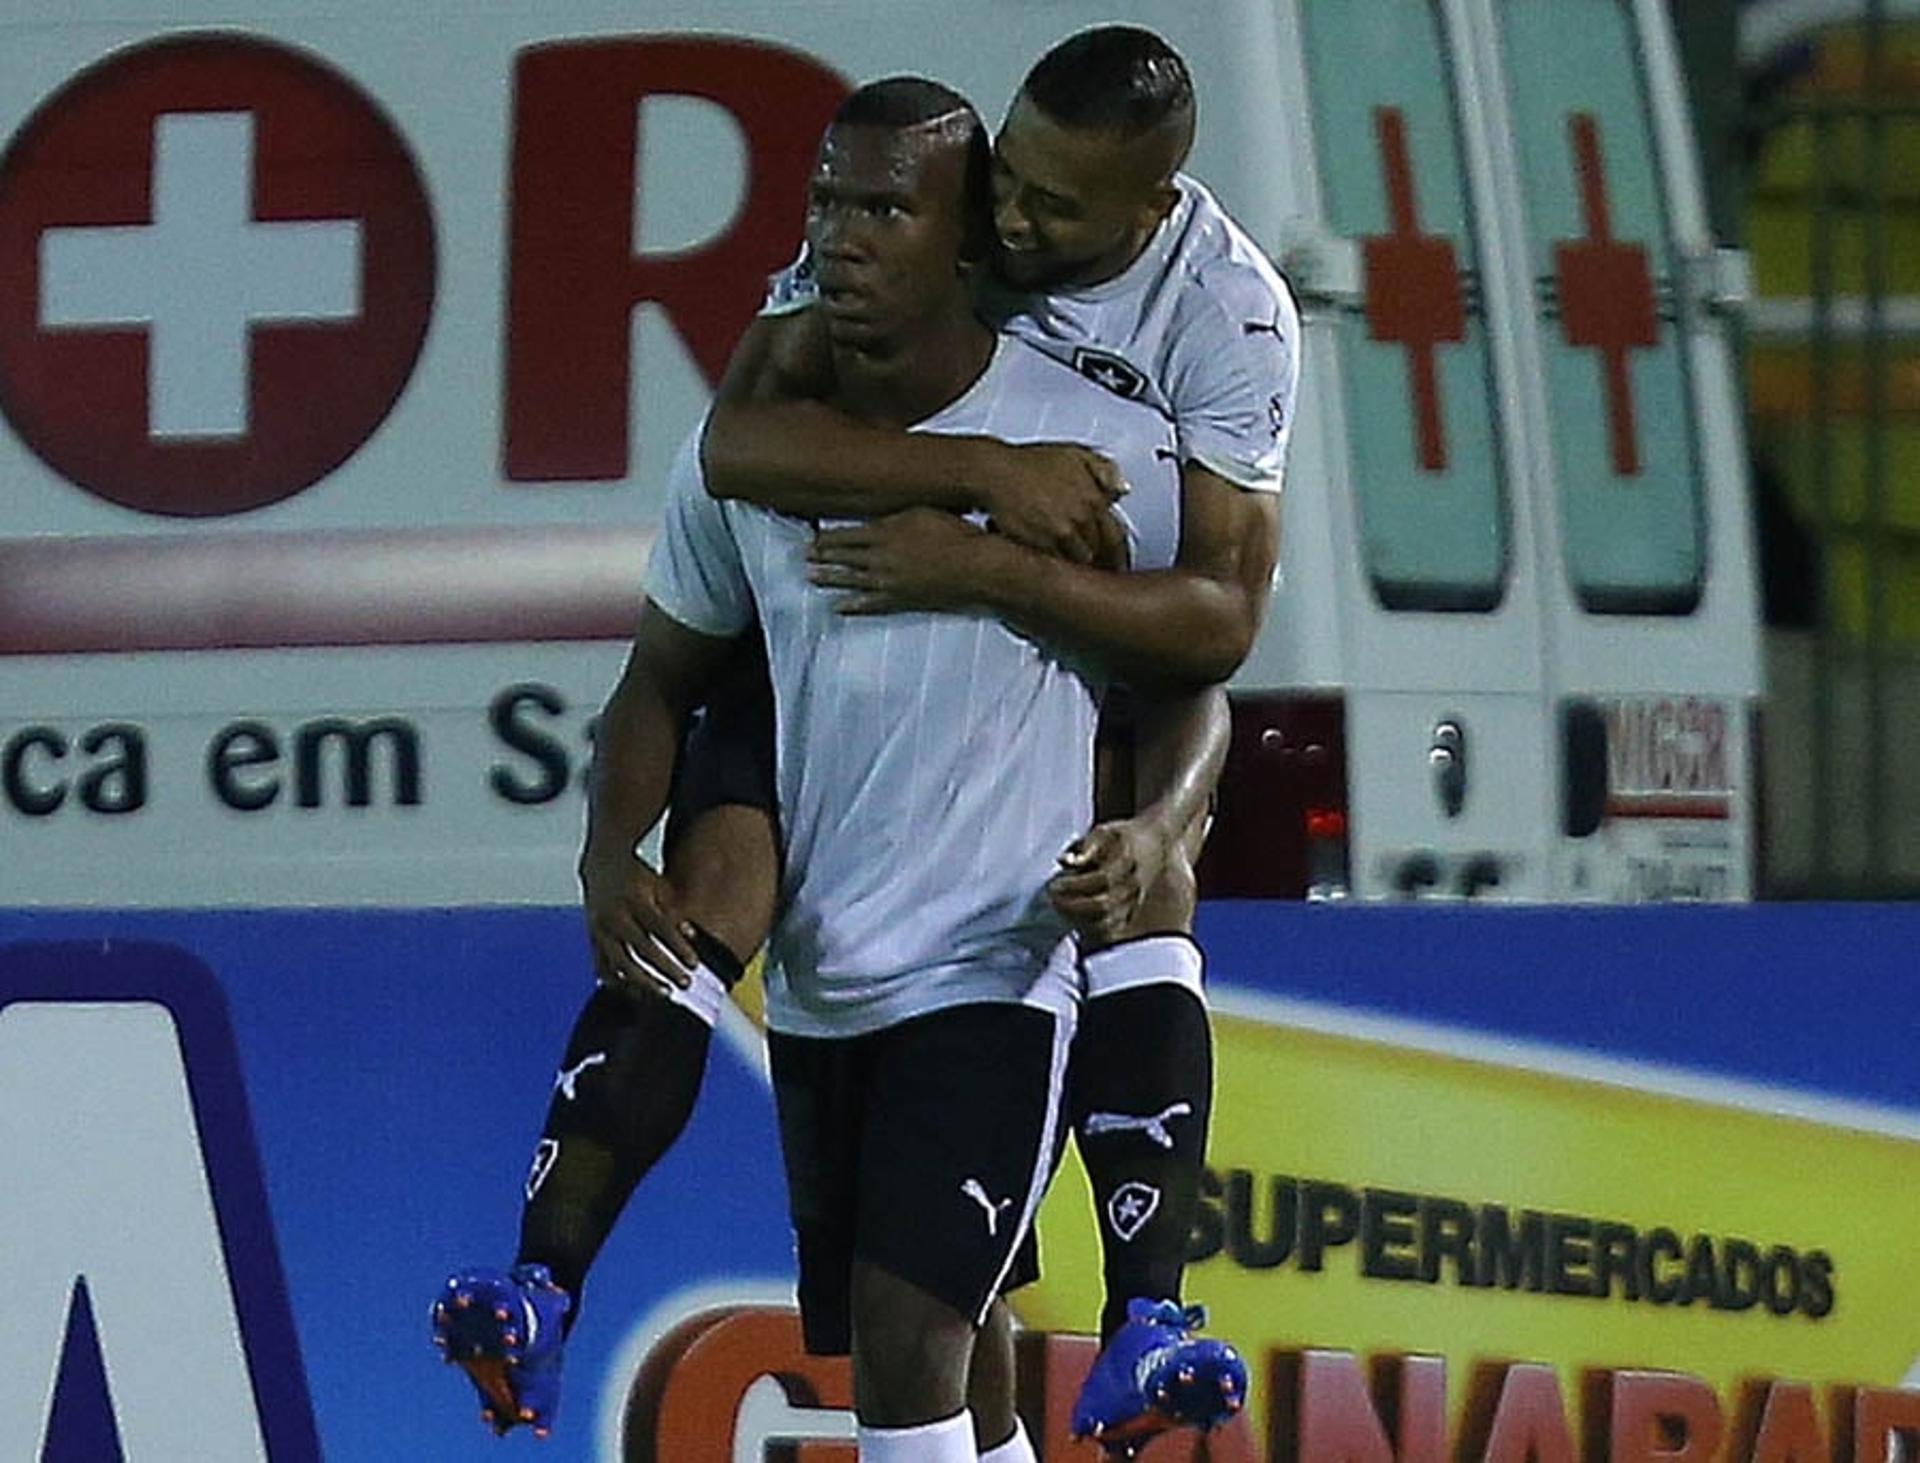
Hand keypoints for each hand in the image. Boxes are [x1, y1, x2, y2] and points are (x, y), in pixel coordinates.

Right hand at [578, 847, 701, 997]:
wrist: (601, 863)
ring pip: (621, 962)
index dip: (678, 947)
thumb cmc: (638, 877)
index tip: (694, 964)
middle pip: (642, 948)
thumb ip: (674, 910)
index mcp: (634, 899)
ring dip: (643, 981)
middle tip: (685, 983)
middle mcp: (615, 915)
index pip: (660, 927)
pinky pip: (603, 966)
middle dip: (665, 967)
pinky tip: (637, 993)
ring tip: (665, 994)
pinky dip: (619, 981)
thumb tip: (694, 934)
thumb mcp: (658, 886)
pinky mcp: (592, 938)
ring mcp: (600, 928)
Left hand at [807, 508, 999, 614]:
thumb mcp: (923, 510)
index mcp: (885, 532)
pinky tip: (837, 606)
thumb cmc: (957, 534)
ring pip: (850, 580)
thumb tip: (877, 508)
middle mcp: (881, 558)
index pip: (845, 536)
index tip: (812, 539)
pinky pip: (869, 604)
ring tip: (811, 578)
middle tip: (804, 558)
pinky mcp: (901, 600)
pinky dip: (850, 605)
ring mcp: (889, 581)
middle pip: (843, 558)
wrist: (976, 567)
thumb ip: (895, 512)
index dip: (826, 539)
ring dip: (829, 579)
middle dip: (821, 558)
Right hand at [978, 442, 1128, 568]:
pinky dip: (1056, 567)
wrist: (995, 473)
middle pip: (1099, 552)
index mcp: (1094, 498)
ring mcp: (1061, 533)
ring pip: (1079, 561)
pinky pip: (1057, 565)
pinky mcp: (1040, 546)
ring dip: (1077, 564)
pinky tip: (1051, 564)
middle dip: (1098, 561)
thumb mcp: (1074, 455)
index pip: (1117, 536)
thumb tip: (1122, 490)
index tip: (1118, 564)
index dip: (1119, 555)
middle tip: (1095, 569)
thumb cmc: (1029, 464)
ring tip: (1071, 570)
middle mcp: (1081, 517)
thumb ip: (1104, 470)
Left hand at [1046, 817, 1171, 944]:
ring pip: (1108, 922)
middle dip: (1073, 906)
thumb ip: (1084, 846)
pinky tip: (1075, 920)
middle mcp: (1133, 883)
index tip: (1054, 885)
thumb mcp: (1103, 832)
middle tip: (1053, 899)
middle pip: (1104, 904)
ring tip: (1061, 909)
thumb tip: (1064, 861)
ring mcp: (1134, 901)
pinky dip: (1091, 930)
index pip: (1102, 879)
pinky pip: (1112, 931)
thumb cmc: (1120, 837)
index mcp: (1126, 859)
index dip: (1075, 885)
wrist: (1151, 845)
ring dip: (1079, 919)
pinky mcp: (1132, 913)